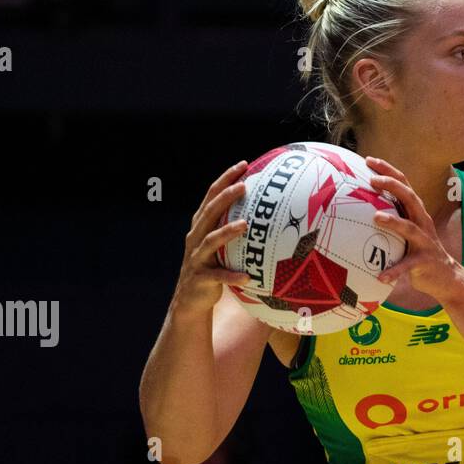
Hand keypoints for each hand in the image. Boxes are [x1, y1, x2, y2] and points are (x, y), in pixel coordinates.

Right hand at [170, 160, 254, 319]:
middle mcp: (196, 238)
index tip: (243, 164)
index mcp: (201, 226)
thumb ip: (236, 226)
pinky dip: (232, 275)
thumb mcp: (221, 244)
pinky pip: (218, 276)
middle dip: (225, 197)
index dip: (225, 179)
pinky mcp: (200, 279)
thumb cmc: (213, 266)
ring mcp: (196, 258)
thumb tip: (272, 210)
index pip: (211, 196)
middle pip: (209, 213)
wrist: (191, 300)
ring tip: (245, 224)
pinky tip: (248, 276)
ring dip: (227, 232)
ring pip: (211, 241)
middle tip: (243, 185)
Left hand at [364, 156, 463, 301]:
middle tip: (372, 180)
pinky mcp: (424, 261)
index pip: (403, 184)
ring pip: (410, 228)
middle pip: (410, 197)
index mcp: (416, 212)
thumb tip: (358, 211)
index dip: (388, 170)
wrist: (446, 277)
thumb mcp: (406, 232)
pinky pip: (407, 265)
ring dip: (394, 222)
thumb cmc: (418, 252)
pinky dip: (394, 270)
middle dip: (392, 186)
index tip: (368, 160)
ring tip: (376, 217)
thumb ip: (391, 219)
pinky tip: (380, 276)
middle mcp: (422, 222)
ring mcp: (425, 241)